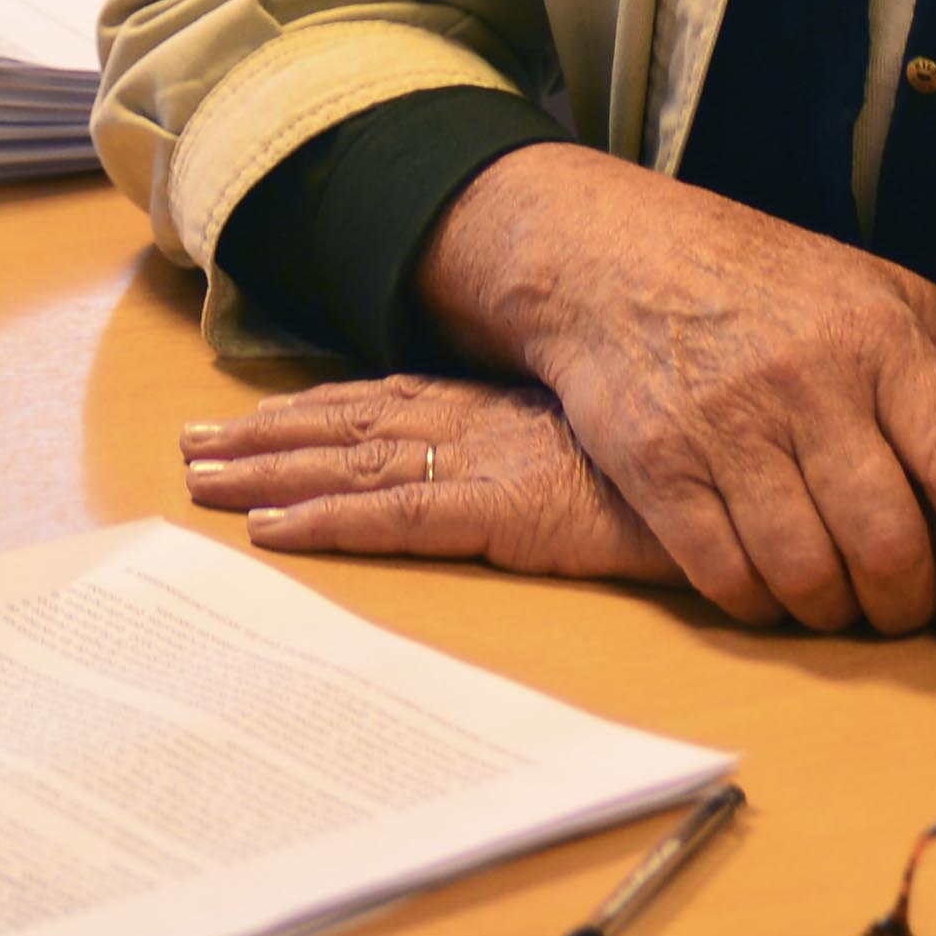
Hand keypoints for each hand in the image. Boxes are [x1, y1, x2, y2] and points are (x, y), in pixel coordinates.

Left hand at [182, 376, 685, 586]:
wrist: (744, 471)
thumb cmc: (686, 461)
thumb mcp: (610, 443)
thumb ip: (565, 446)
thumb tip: (545, 459)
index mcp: (499, 409)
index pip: (384, 404)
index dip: (312, 413)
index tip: (248, 418)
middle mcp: (474, 426)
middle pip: (348, 429)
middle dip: (265, 440)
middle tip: (191, 450)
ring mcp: (482, 465)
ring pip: (350, 466)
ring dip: (270, 474)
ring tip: (201, 483)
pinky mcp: (497, 512)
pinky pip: (394, 520)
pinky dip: (327, 522)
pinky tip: (272, 531)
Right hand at [407, 147, 935, 649]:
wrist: (609, 253)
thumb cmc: (762, 280)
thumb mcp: (877, 286)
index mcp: (879, 336)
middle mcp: (808, 378)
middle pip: (887, 545)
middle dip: (904, 607)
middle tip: (897, 610)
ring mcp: (726, 422)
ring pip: (807, 575)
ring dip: (830, 613)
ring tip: (831, 599)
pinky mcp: (656, 463)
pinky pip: (725, 578)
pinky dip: (758, 605)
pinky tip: (765, 586)